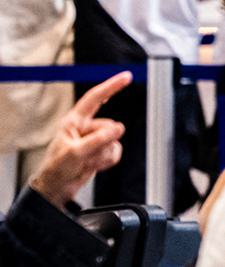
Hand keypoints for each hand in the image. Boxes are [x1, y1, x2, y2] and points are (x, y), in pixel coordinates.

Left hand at [29, 72, 129, 207]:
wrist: (56, 190)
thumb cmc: (56, 170)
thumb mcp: (76, 153)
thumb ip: (98, 140)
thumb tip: (118, 129)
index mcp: (74, 122)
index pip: (95, 99)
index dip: (111, 86)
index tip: (126, 77)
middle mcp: (85, 129)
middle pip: (109, 126)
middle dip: (103, 143)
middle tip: (88, 154)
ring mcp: (94, 141)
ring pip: (114, 141)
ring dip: (104, 154)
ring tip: (88, 162)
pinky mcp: (100, 152)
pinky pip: (116, 152)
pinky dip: (108, 160)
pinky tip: (95, 165)